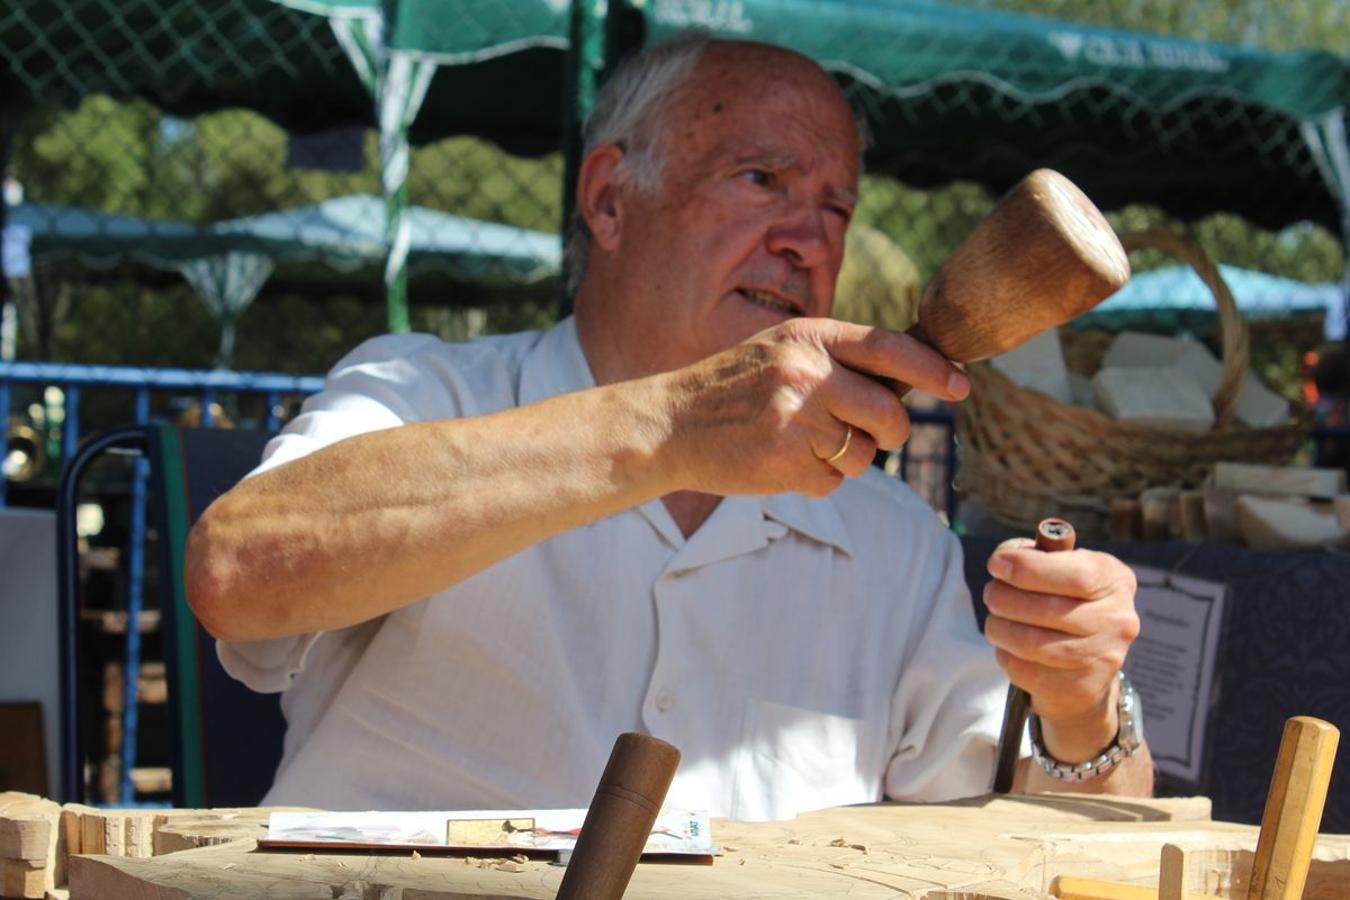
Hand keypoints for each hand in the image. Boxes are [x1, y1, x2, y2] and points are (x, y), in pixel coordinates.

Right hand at [660, 318, 968, 497]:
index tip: (961, 386)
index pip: (891, 349)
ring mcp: (797, 420)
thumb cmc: (733, 386)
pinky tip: (782, 461)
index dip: (934, 370)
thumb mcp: (781, 349)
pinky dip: (817, 479)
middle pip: (890, 414)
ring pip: (864, 455)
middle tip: (864, 431)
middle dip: (888, 431)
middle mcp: (807, 374)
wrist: (670, 422)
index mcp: (809, 338)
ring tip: (803, 444)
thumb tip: (910, 381)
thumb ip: (838, 358)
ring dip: (847, 459)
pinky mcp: (786, 462)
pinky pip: (834, 481)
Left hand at [983, 542, 1138, 758]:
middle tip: (991, 593)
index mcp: (1114, 580)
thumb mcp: (1062, 570)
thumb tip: (1005, 558)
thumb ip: (1038, 557)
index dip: (1028, 568)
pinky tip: (1009, 646)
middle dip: (1003, 597)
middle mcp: (1117, 620)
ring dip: (999, 627)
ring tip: (995, 619)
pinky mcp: (1080, 688)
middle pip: (1046, 610)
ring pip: (1030, 643)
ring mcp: (1102, 658)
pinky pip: (1024, 669)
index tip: (996, 564)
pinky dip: (1005, 654)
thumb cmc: (1065, 603)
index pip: (1076, 575)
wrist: (1085, 666)